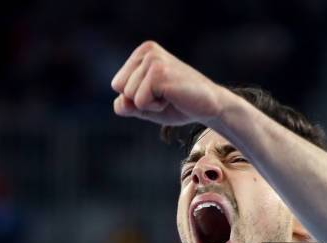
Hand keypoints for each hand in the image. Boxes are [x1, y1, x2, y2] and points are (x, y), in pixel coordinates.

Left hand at [111, 41, 226, 125]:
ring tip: (169, 95)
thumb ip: (127, 105)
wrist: (210, 106)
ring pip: (129, 96)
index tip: (158, 93)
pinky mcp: (159, 73)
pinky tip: (172, 97)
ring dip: (149, 104)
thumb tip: (120, 102)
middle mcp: (147, 51)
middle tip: (165, 95)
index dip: (135, 98)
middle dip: (140, 101)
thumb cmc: (178, 105)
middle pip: (120, 88)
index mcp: (143, 52)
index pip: (117, 84)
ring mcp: (153, 60)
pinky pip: (140, 102)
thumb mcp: (146, 107)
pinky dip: (155, 107)